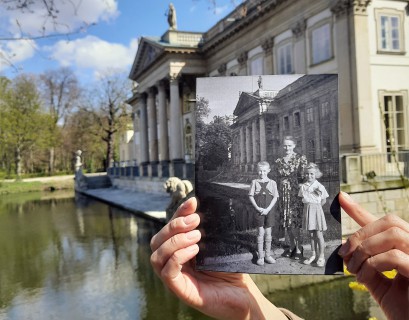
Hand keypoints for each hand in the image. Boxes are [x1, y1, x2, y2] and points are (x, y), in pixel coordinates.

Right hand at [150, 197, 286, 319]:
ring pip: (157, 255)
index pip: (170, 227)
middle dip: (174, 225)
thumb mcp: (218, 244)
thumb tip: (203, 205)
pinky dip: (177, 257)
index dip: (179, 212)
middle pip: (157, 240)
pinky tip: (194, 250)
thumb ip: (209, 228)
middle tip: (196, 220)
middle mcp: (173, 262)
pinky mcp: (180, 290)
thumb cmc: (230, 268)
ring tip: (197, 236)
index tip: (193, 202)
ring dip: (175, 241)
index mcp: (179, 248)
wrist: (243, 294)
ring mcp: (175, 277)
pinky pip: (167, 272)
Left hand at [338, 192, 408, 319]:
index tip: (340, 198)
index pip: (385, 222)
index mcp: (408, 248)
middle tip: (344, 254)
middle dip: (360, 234)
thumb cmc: (403, 308)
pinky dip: (372, 264)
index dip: (360, 209)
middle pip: (389, 221)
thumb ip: (366, 263)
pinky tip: (364, 278)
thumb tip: (345, 249)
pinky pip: (394, 256)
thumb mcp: (378, 281)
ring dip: (365, 249)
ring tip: (354, 269)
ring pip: (393, 234)